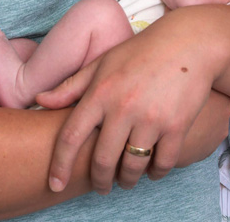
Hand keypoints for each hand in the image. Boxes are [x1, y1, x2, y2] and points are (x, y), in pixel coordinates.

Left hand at [36, 11, 218, 194]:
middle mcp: (123, 107)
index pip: (71, 137)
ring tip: (127, 179)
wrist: (189, 42)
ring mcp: (151, 118)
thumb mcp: (103, 62)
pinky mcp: (177, 126)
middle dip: (99, 181)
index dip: (59, 165)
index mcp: (101, 91)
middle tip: (102, 186)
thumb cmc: (141, 51)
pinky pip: (162, 164)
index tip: (54, 184)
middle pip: (102, 161)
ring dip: (127, 180)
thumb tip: (39, 100)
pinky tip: (152, 169)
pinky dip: (156, 173)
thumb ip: (71, 85)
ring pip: (132, 168)